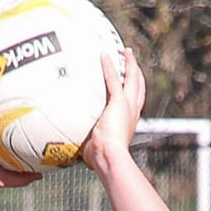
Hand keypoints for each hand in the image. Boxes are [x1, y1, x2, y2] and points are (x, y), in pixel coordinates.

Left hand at [81, 48, 145, 174]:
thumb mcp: (95, 150)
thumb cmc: (101, 159)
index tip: (131, 83)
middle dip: (136, 72)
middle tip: (132, 60)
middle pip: (139, 86)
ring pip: (132, 79)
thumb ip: (87, 146)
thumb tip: (72, 153)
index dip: (135, 91)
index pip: (135, 102)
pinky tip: (104, 55)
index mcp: (130, 122)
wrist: (110, 156)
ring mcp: (128, 105)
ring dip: (129, 64)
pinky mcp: (119, 102)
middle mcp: (133, 111)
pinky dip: (109, 67)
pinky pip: (113, 79)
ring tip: (125, 52)